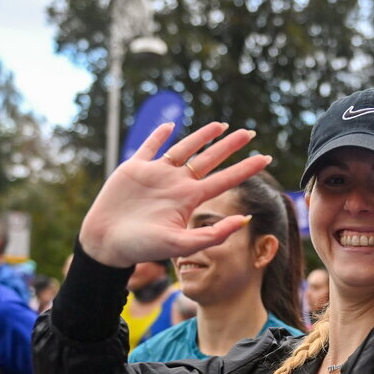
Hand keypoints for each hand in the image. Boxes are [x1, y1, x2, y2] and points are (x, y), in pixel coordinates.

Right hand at [79, 123, 273, 266]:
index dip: (246, 168)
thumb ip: (213, 235)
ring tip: (221, 125)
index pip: (225, 179)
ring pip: (185, 149)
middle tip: (250, 133)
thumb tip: (245, 220)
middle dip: (230, 146)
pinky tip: (170, 126)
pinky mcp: (134, 168)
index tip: (266, 158)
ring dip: (202, 136)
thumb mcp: (181, 244)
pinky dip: (159, 136)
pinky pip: (149, 147)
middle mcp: (177, 184)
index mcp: (189, 199)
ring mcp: (157, 175)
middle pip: (209, 159)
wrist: (107, 243)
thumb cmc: (142, 247)